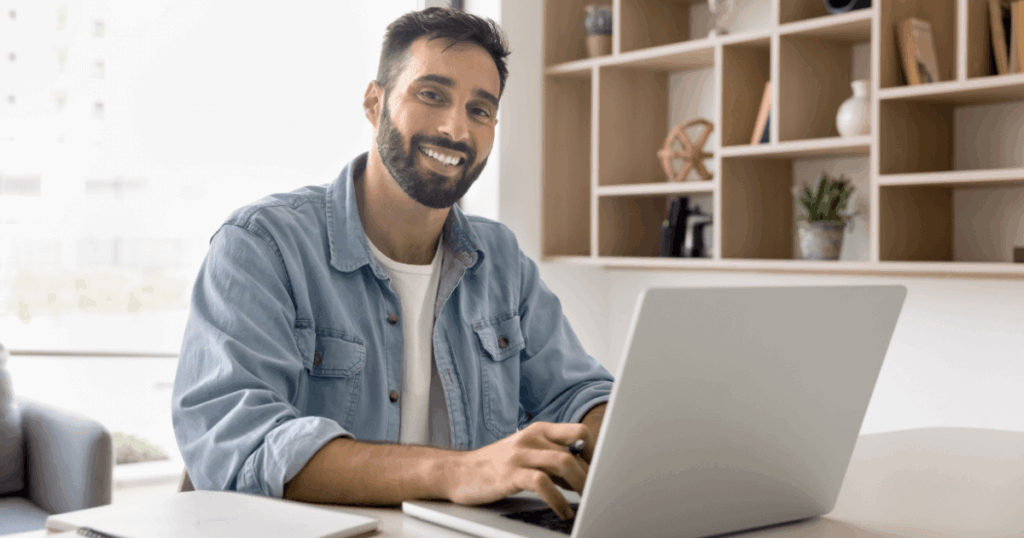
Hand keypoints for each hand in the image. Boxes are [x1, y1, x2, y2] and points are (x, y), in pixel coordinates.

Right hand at [444, 422, 589, 519]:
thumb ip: (554, 461)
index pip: (579, 432)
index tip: (601, 473)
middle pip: (575, 451)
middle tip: (596, 493)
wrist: (458, 472)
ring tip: (586, 502)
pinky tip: (562, 510)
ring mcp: (520, 454)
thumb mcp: (528, 456)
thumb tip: (585, 475)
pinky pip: (543, 483)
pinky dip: (558, 500)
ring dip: (581, 486)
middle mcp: (531, 437)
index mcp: (539, 430)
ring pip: (564, 462)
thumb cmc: (496, 467)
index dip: (595, 453)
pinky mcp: (510, 474)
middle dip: (590, 476)